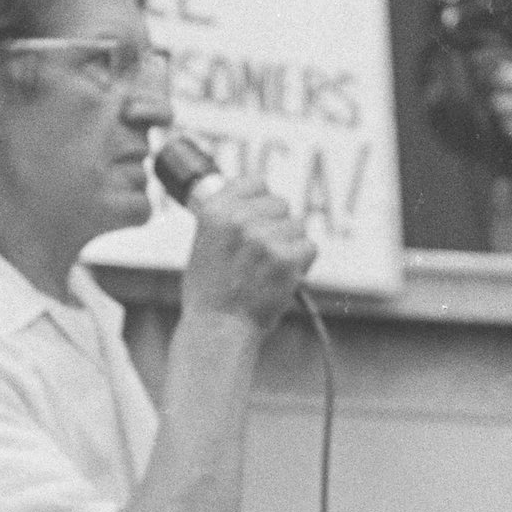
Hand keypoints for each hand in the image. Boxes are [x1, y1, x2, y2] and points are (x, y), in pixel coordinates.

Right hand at [180, 173, 316, 331]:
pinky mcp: (286, 259)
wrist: (218, 329)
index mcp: (215, 211)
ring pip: (297, 226)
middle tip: (262, 255)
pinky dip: (301, 264)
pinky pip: (309, 247)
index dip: (260, 201)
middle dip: (277, 226)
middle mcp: (239, 220)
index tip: (257, 218)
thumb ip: (227, 218)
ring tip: (270, 269)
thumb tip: (255, 199)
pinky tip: (282, 278)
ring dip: (290, 246)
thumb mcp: (202, 243)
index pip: (256, 182)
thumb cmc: (210, 292)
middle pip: (281, 204)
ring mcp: (264, 238)